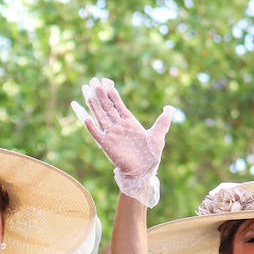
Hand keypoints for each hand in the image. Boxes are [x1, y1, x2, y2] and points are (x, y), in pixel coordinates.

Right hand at [71, 76, 173, 206]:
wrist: (143, 173)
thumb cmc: (150, 156)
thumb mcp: (158, 136)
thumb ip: (163, 121)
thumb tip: (170, 108)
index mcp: (129, 122)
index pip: (118, 103)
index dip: (112, 92)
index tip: (106, 80)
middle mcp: (118, 126)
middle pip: (106, 106)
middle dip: (100, 93)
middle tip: (93, 80)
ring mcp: (112, 134)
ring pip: (100, 115)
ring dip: (92, 103)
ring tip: (85, 90)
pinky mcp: (107, 145)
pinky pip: (96, 133)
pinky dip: (90, 126)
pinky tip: (84, 117)